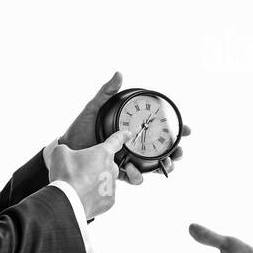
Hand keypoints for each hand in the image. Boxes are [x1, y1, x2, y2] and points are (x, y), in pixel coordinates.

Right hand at [48, 131, 127, 219]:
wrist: (66, 200)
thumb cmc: (65, 175)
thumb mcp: (60, 153)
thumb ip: (68, 149)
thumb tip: (67, 154)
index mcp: (103, 153)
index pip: (115, 141)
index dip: (121, 136)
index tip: (127, 135)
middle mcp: (112, 169)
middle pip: (107, 164)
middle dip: (97, 166)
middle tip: (80, 172)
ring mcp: (112, 186)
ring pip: (105, 181)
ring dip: (95, 182)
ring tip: (79, 186)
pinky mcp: (110, 201)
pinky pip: (104, 196)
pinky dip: (95, 196)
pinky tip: (83, 196)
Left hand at [58, 70, 190, 183]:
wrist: (66, 149)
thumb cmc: (81, 127)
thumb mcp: (94, 108)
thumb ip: (107, 92)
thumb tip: (119, 74)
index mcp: (132, 130)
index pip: (159, 129)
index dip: (176, 130)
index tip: (187, 129)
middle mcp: (133, 146)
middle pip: (162, 150)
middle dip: (175, 153)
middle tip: (178, 151)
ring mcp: (128, 160)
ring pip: (152, 167)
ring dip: (162, 167)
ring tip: (164, 164)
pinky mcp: (118, 173)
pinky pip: (133, 178)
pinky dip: (137, 176)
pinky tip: (133, 170)